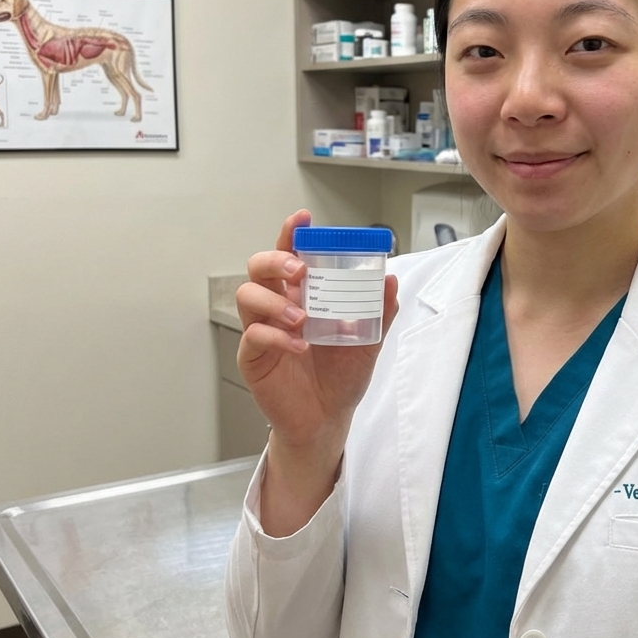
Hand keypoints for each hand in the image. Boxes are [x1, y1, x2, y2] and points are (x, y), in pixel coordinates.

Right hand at [235, 210, 397, 531]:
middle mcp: (277, 306)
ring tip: (302, 317)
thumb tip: (390, 281)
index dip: (291, 234)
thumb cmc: (341, 376)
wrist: (328, 418)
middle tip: (300, 271)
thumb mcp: (368, 341)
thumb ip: (378, 312)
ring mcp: (262, 329)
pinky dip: (276, 337)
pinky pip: (253, 336)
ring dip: (274, 301)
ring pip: (248, 295)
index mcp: (302, 294)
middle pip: (259, 267)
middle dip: (276, 260)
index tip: (301, 218)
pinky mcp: (253, 357)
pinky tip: (299, 346)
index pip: (290, 254)